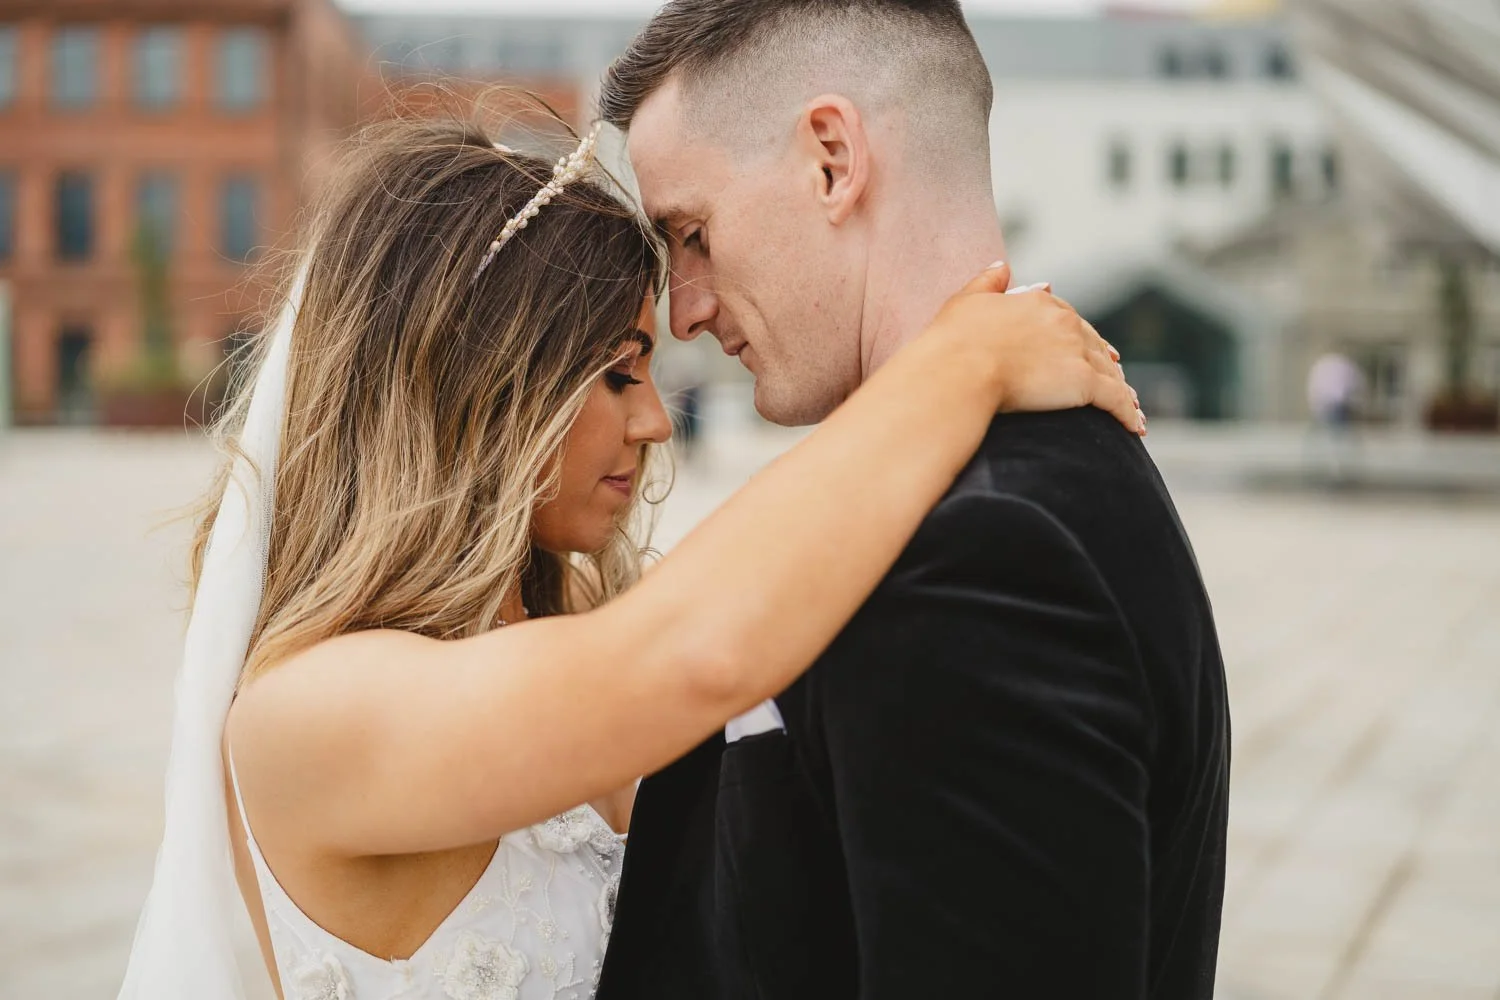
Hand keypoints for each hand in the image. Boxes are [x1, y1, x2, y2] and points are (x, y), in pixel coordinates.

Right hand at [930, 263, 1144, 434]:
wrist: (959, 370)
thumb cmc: (953, 341)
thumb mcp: (967, 301)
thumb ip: (988, 282)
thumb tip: (1003, 265)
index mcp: (1039, 303)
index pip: (1068, 319)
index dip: (1079, 335)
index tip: (1087, 345)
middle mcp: (1064, 322)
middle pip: (1094, 344)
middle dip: (1106, 360)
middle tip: (1117, 375)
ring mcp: (1076, 352)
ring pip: (1109, 372)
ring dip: (1122, 390)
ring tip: (1130, 407)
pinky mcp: (1083, 383)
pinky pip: (1115, 400)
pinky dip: (1127, 414)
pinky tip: (1135, 428)